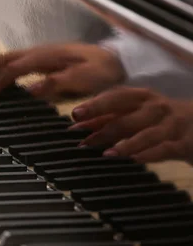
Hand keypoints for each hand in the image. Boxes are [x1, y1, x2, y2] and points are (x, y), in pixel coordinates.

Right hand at [0, 43, 124, 100]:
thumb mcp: (89, 78)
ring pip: (2, 59)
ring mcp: (37, 55)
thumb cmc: (105, 71)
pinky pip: (10, 63)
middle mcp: (37, 53)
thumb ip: (60, 82)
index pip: (13, 69)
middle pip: (0, 59)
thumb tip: (31, 88)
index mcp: (46, 56)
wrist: (119, 60)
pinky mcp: (39, 60)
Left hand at [71, 86, 192, 163]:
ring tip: (106, 154)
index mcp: (142, 97)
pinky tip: (135, 160)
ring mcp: (171, 125)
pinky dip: (149, 154)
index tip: (75, 115)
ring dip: (125, 144)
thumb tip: (79, 122)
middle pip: (126, 116)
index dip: (95, 105)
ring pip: (145, 134)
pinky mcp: (184, 143)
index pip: (115, 98)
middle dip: (103, 127)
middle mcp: (156, 107)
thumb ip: (110, 117)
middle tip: (84, 139)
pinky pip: (165, 148)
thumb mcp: (137, 113)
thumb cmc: (161, 118)